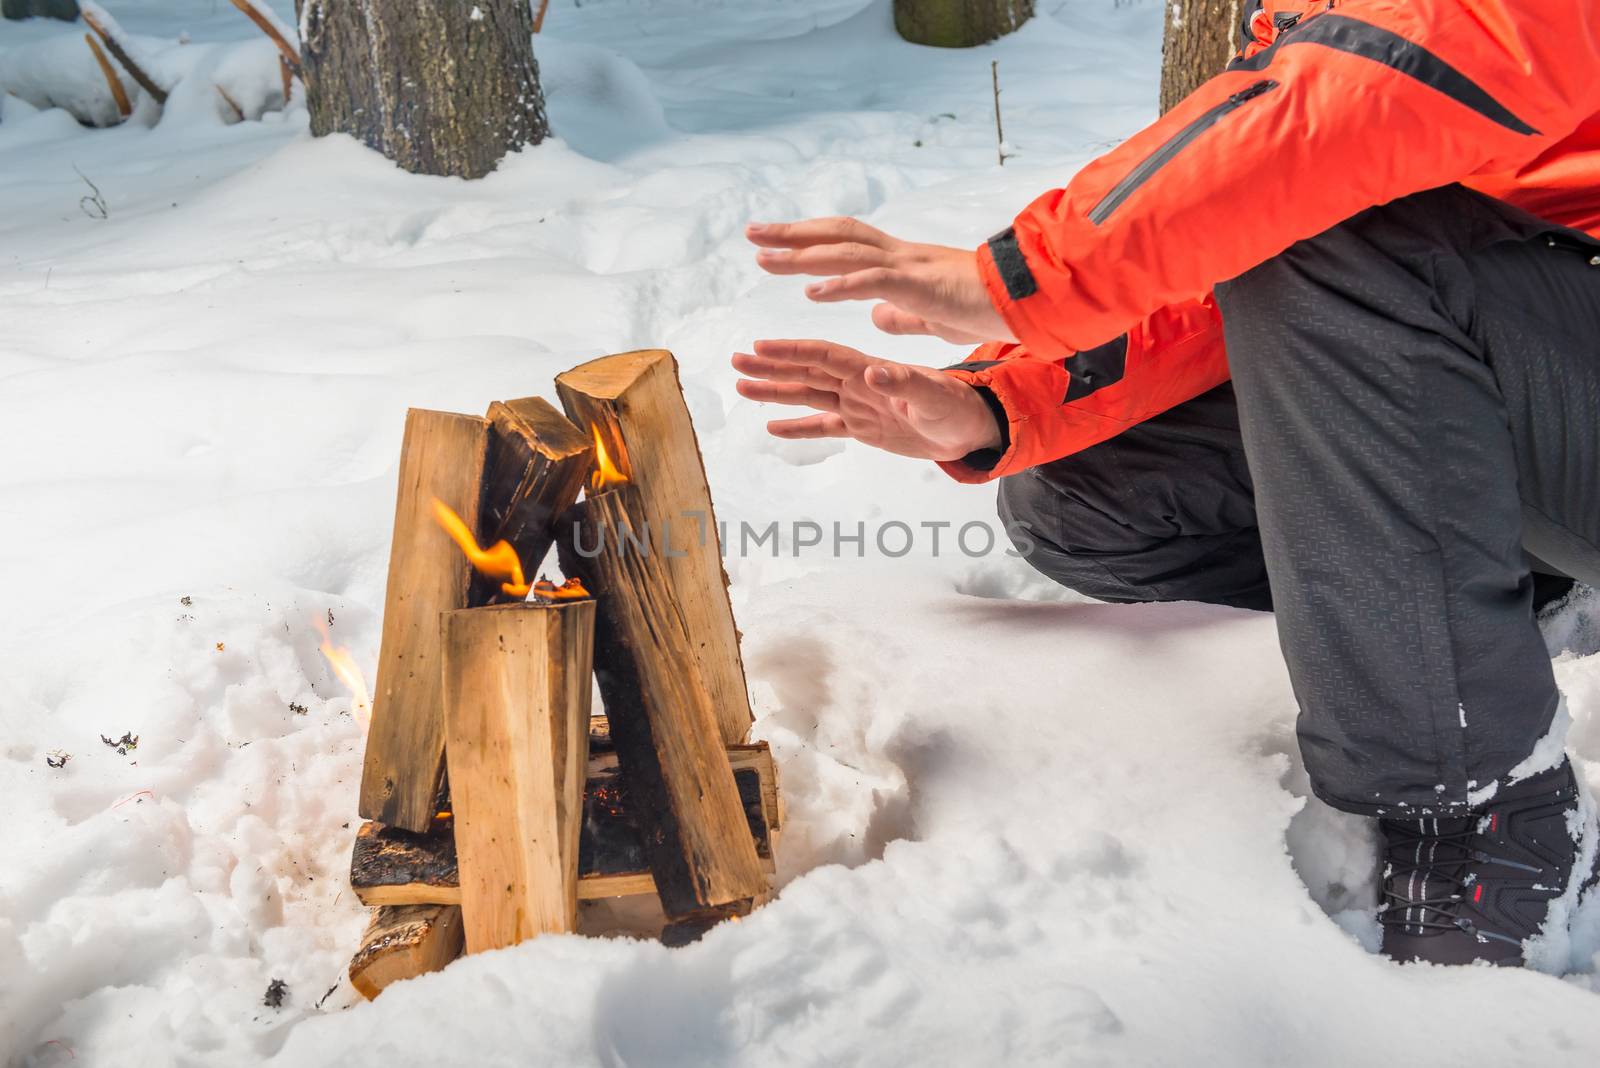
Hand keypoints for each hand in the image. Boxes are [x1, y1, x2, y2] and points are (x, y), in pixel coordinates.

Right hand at [733, 339, 1002, 460]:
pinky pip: (824, 426)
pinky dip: (799, 426)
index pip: (824, 356)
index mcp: (870, 369)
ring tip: (741, 386)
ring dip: (775, 391)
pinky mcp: (862, 427)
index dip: (792, 351)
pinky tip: (772, 426)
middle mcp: (857, 382)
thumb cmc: (956, 407)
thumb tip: (872, 372)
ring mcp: (857, 404)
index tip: (761, 346)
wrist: (970, 427)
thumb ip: (903, 383)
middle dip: (771, 367)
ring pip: (807, 395)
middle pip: (806, 372)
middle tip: (736, 360)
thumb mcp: (933, 396)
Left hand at [747, 218, 1013, 344]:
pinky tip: (813, 292)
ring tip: (764, 258)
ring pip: (847, 252)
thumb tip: (875, 314)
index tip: (774, 242)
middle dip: (792, 234)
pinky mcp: (924, 285)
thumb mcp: (934, 315)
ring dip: (803, 254)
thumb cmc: (988, 308)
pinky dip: (842, 285)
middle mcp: (901, 256)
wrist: (1030, 302)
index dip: (810, 241)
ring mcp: (911, 267)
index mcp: (902, 263)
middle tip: (751, 233)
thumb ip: (903, 312)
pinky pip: (876, 281)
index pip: (847, 244)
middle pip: (837, 236)